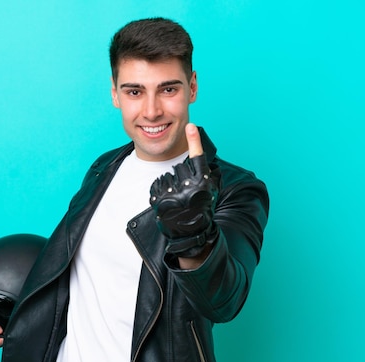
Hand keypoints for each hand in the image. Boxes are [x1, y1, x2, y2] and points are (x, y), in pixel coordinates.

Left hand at [149, 124, 219, 257]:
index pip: (199, 158)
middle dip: (180, 177)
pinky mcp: (160, 201)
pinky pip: (156, 185)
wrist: (191, 234)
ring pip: (166, 176)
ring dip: (169, 184)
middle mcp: (189, 187)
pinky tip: (167, 201)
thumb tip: (197, 151)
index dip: (194, 140)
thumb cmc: (201, 210)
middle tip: (185, 193)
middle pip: (179, 168)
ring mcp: (173, 194)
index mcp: (204, 183)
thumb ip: (204, 173)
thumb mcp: (209, 191)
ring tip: (177, 199)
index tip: (189, 125)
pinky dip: (159, 191)